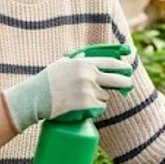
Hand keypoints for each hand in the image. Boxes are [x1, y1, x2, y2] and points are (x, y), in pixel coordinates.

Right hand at [1, 56, 132, 131]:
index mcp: (84, 63)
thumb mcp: (62, 64)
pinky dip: (96, 107)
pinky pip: (100, 106)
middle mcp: (89, 75)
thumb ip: (76, 60)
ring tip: (86, 97)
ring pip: (106, 95)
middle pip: (117, 79)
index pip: (110, 62)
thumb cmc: (47, 80)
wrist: (36, 97)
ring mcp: (88, 90)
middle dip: (125, 82)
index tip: (128, 69)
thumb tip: (87, 56)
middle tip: (128, 85)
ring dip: (101, 97)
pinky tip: (85, 106)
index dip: (122, 66)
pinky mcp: (87, 104)